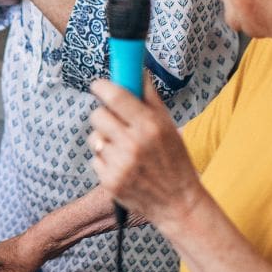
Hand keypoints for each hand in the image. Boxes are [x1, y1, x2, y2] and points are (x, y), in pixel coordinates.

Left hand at [89, 77, 202, 229]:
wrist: (177, 202)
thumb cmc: (173, 159)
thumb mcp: (168, 126)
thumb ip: (150, 97)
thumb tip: (138, 69)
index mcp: (150, 126)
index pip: (115, 97)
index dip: (101, 87)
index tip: (98, 86)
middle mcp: (133, 144)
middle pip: (97, 115)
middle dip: (104, 115)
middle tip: (116, 122)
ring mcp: (120, 164)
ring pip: (94, 138)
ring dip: (104, 139)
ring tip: (124, 149)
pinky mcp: (109, 181)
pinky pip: (95, 159)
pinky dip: (105, 160)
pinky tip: (123, 166)